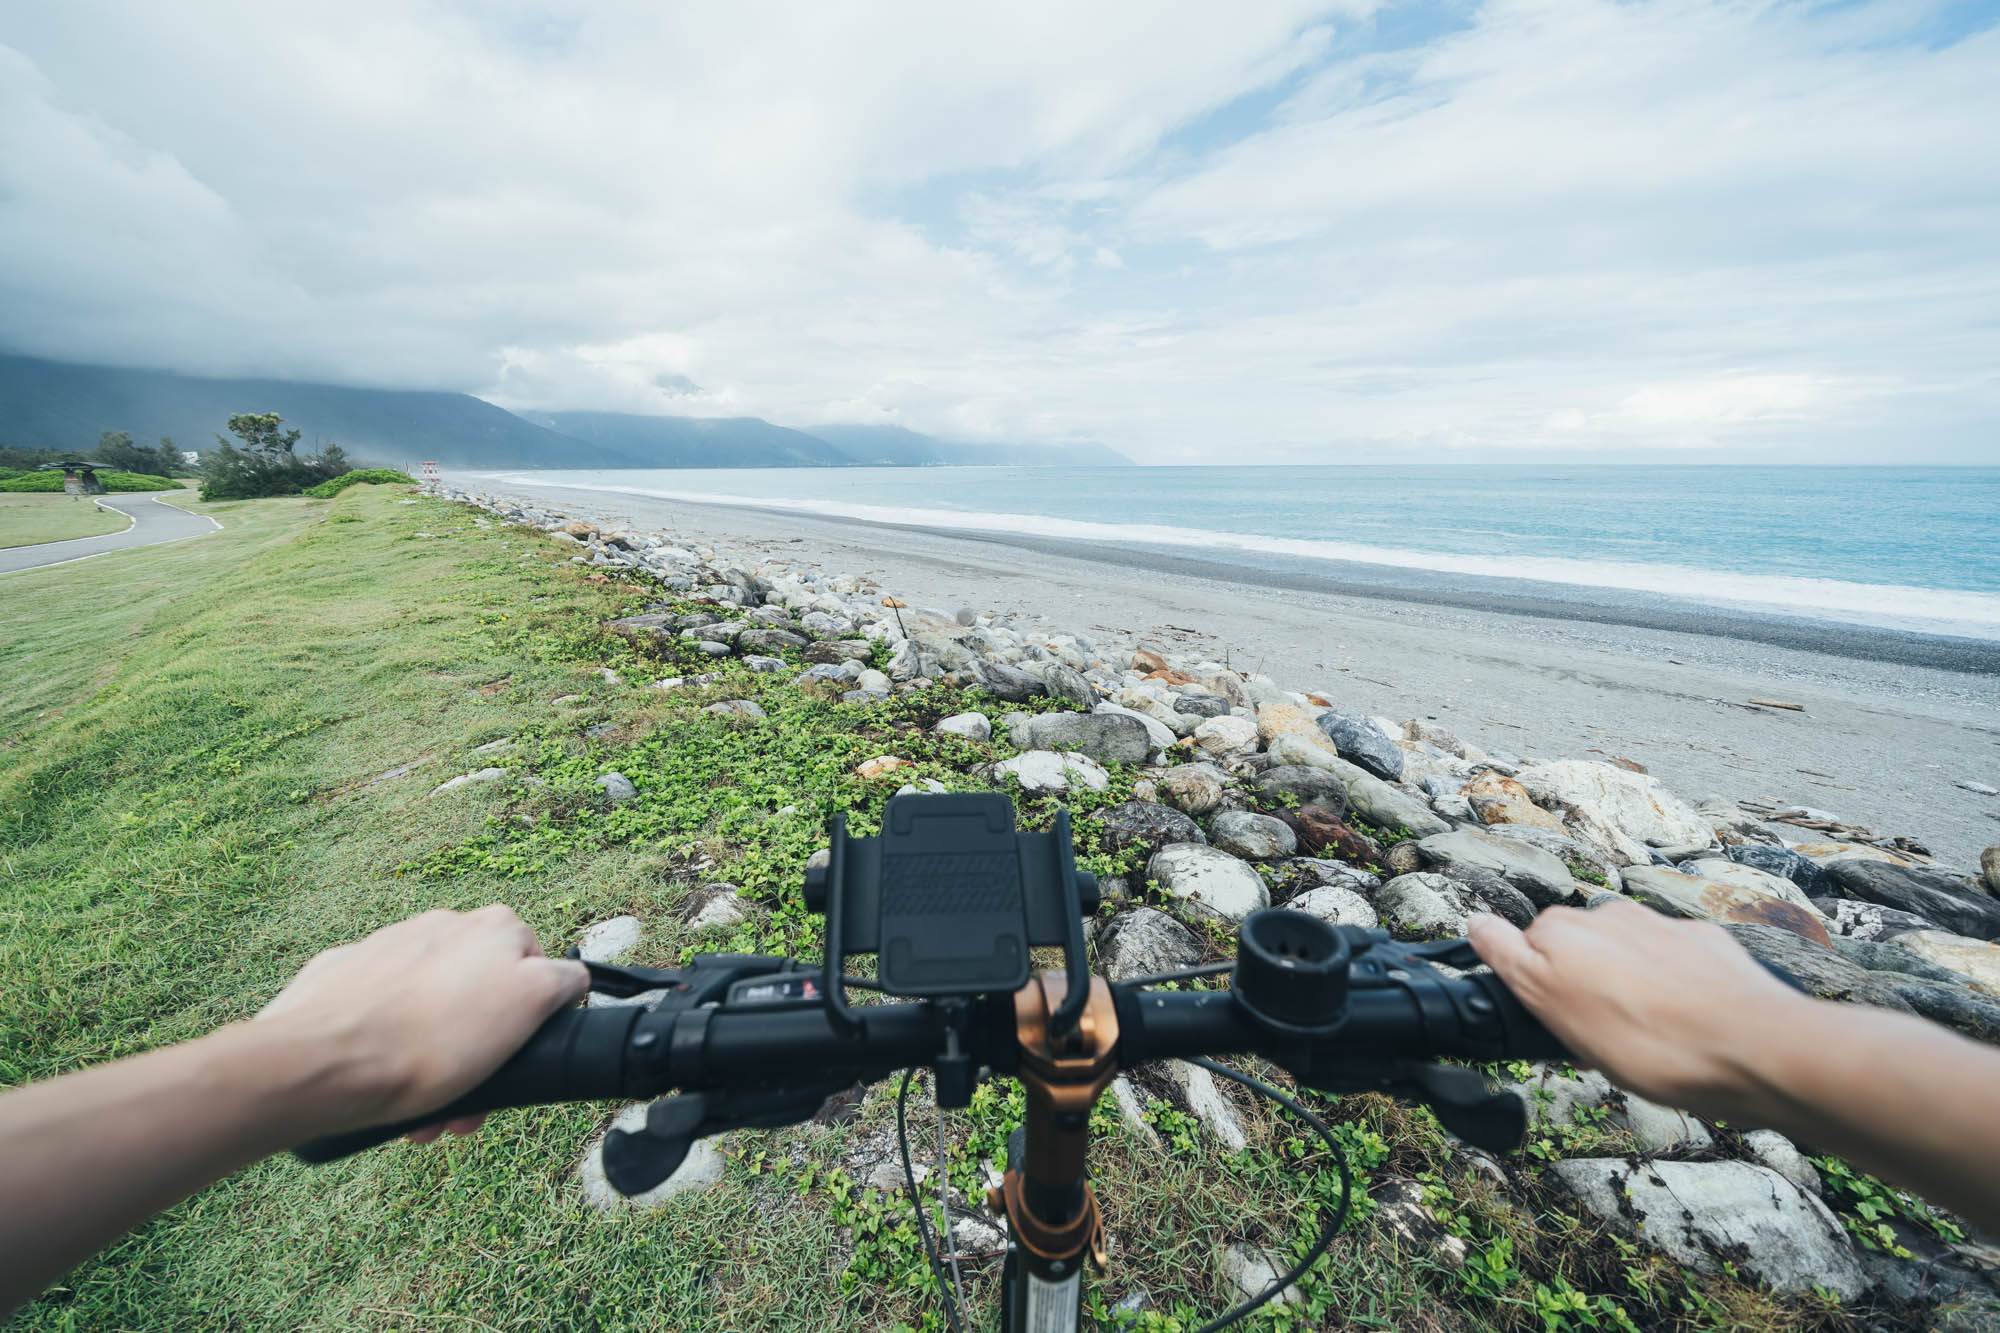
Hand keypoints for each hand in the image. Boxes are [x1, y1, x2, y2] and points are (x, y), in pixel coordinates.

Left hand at [257, 905, 587, 1138]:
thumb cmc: (428, 1042)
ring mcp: (388, 947)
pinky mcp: (343, 974)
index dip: (533, 1026)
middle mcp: (442, 924)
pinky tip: (380, 1080)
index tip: (515, 1069)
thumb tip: (570, 977)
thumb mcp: (527, 1006)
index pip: (538, 973)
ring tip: (423, 1109)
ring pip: (431, 1009)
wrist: (320, 1063)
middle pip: (481, 996)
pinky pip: (382, 1012)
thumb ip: (561, 981)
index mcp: (492, 927)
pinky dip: (390, 1044)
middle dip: (480, 1051)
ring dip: (436, 1058)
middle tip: (468, 1103)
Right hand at [1467, 899, 1805, 1118]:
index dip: (1534, 988)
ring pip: (1625, 957)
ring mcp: (1663, 927)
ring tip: (1646, 1038)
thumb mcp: (1553, 1005)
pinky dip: (1672, 987)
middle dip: (1580, 985)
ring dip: (1626, 987)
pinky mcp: (1707, 944)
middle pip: (1577, 949)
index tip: (1551, 1023)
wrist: (1753, 1047)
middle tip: (1596, 1039)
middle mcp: (1611, 917)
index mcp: (1566, 930)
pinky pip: (1674, 962)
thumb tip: (1475, 921)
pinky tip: (1686, 1022)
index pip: (1525, 947)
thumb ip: (1509, 957)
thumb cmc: (1649, 1040)